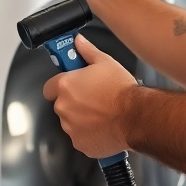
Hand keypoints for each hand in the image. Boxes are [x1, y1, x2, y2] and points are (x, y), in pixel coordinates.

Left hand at [42, 34, 138, 158]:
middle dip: (73, 103)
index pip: (49, 87)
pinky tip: (103, 127)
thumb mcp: (106, 62)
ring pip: (70, 122)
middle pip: (61, 105)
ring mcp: (70, 128)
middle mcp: (63, 108)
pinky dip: (89, 134)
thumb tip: (78, 41)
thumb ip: (87, 51)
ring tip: (101, 113)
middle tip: (92, 99)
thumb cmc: (121, 90)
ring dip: (80, 119)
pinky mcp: (80, 144)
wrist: (136, 117)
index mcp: (65, 86)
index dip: (60, 86)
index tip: (71, 85)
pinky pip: (80, 138)